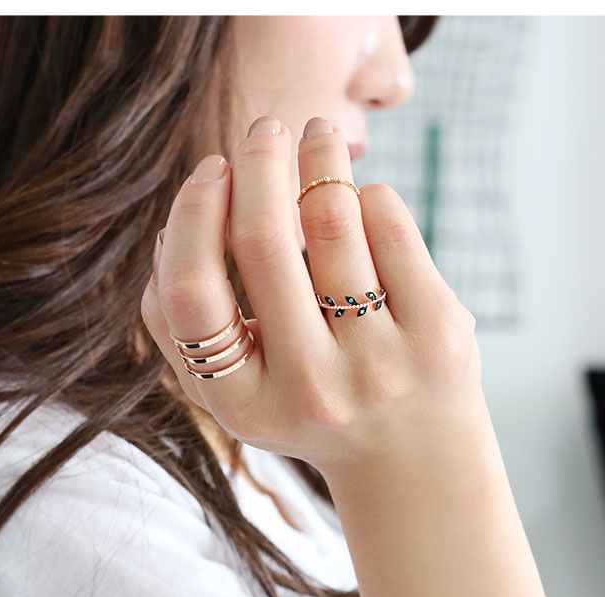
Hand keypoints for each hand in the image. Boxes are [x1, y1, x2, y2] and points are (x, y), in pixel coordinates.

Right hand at [140, 114, 483, 480]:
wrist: (413, 461)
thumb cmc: (311, 405)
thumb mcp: (237, 395)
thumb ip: (182, 333)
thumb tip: (166, 234)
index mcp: (248, 408)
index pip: (195, 296)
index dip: (194, 217)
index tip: (211, 172)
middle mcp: (313, 391)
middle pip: (261, 242)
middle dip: (257, 163)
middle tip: (263, 129)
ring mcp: (380, 365)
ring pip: (333, 218)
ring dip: (320, 155)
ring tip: (316, 135)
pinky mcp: (438, 334)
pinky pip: (391, 224)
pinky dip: (371, 198)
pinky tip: (364, 204)